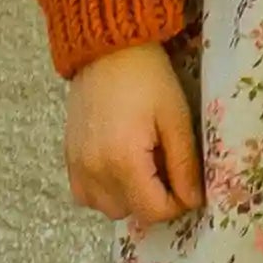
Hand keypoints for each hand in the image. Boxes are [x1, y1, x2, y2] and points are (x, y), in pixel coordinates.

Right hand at [64, 41, 203, 229]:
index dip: (177, 204)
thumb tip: (193, 201)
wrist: (107, 48)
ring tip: (142, 166)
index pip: (153, 211)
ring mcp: (77, 165)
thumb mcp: (176, 119)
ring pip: (106, 208)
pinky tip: (119, 165)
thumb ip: (184, 165)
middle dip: (153, 199)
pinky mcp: (68, 156)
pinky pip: (85, 194)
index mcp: (123, 161)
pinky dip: (104, 190)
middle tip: (166, 167)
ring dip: (128, 197)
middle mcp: (94, 170)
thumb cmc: (148, 78)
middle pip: (130, 213)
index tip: (187, 184)